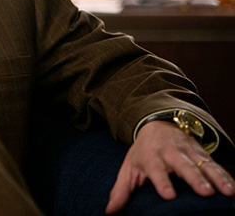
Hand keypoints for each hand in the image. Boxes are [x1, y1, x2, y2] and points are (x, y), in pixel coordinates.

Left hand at [106, 120, 234, 213]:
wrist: (157, 124)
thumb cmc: (143, 152)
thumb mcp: (129, 168)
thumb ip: (121, 190)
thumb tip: (109, 211)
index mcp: (151, 157)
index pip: (156, 170)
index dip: (162, 182)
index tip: (168, 195)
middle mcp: (171, 153)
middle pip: (183, 165)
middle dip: (194, 178)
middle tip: (205, 192)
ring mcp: (189, 152)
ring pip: (203, 164)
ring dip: (216, 177)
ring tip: (226, 192)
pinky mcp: (202, 153)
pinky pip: (215, 165)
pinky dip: (225, 176)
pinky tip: (232, 189)